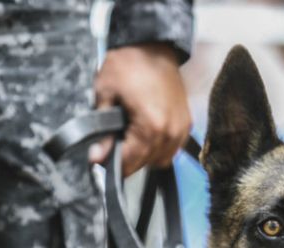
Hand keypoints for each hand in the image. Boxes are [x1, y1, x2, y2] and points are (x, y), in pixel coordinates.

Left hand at [89, 43, 191, 176]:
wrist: (153, 45)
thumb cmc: (129, 64)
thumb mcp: (105, 94)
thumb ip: (102, 131)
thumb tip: (97, 158)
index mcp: (151, 126)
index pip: (130, 163)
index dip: (111, 165)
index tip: (100, 161)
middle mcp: (171, 131)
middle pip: (145, 164)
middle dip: (127, 159)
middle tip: (112, 145)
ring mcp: (181, 128)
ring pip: (160, 160)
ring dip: (144, 156)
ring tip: (130, 139)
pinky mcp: (186, 123)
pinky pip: (172, 149)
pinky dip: (158, 148)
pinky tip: (145, 135)